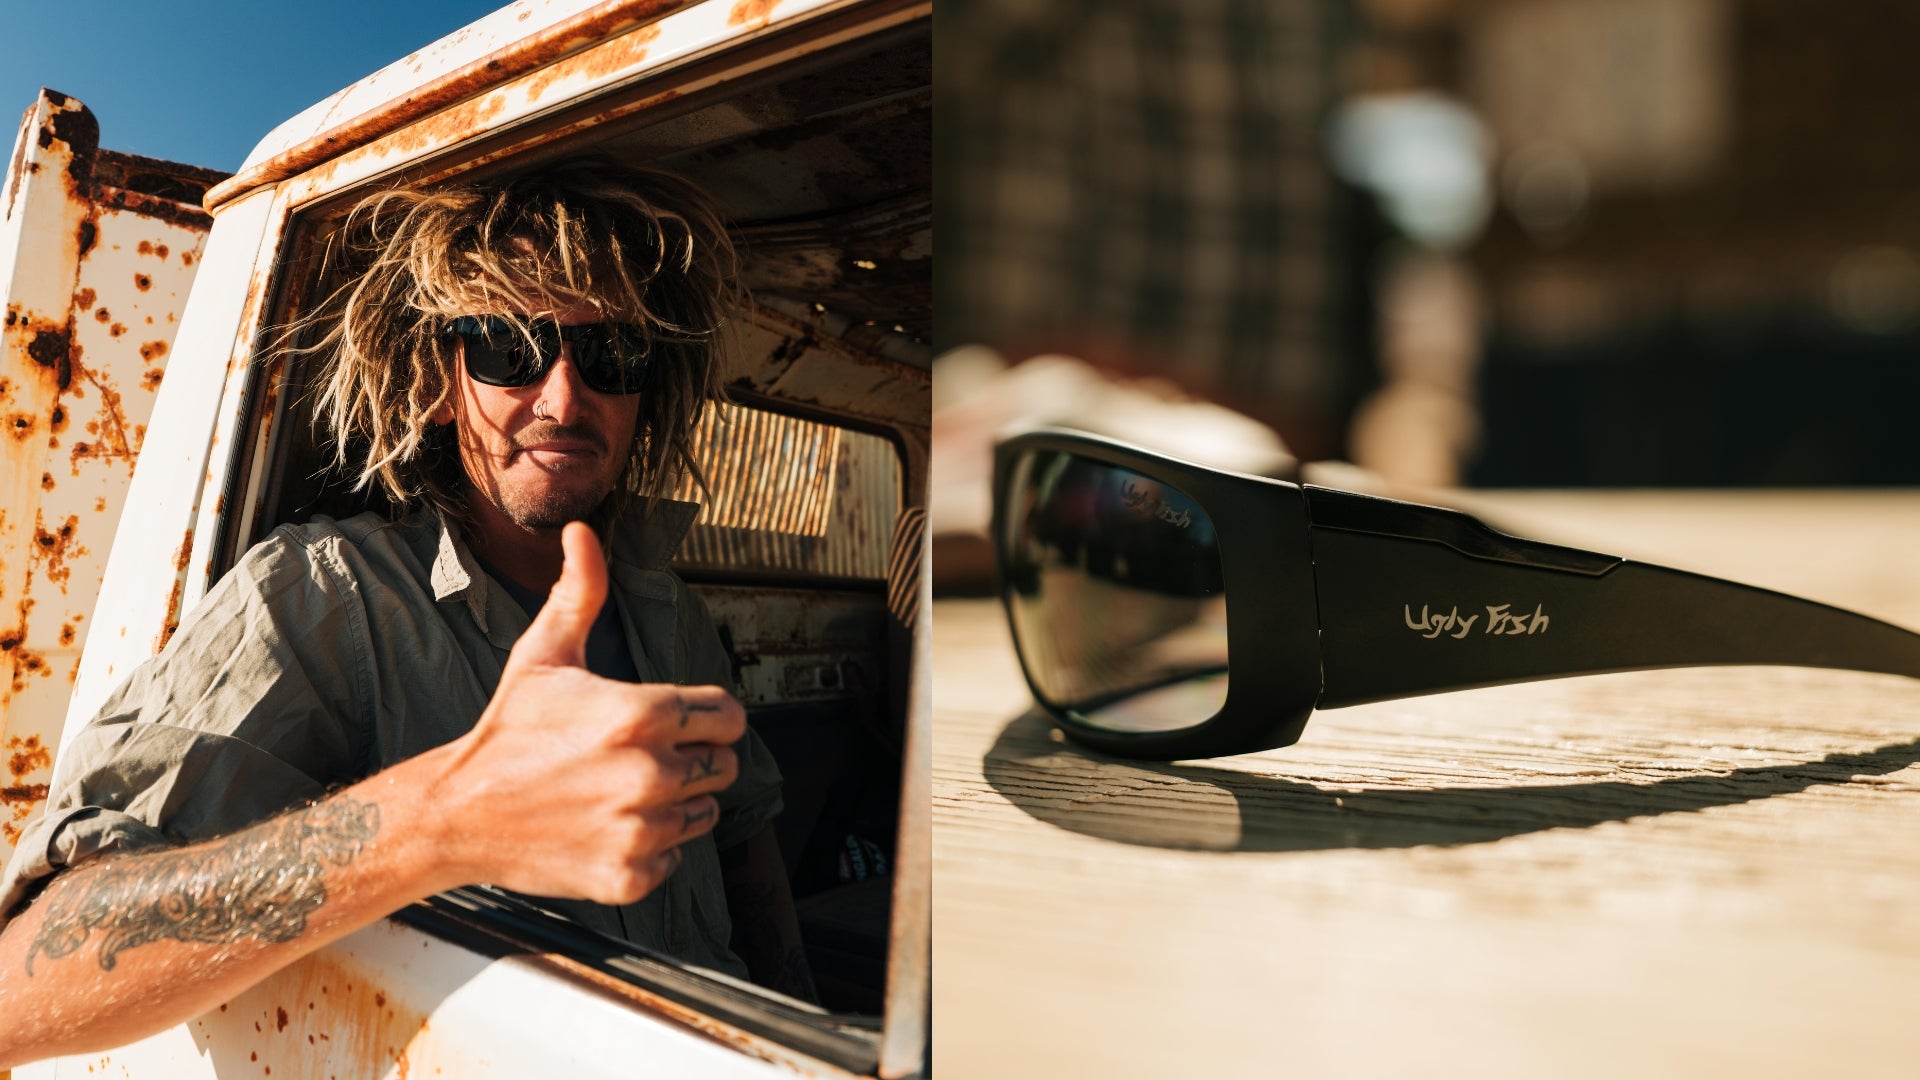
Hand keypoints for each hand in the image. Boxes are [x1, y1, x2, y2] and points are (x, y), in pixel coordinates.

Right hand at [426, 522, 743, 903]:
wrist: (457, 813)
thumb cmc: (508, 730)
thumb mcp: (543, 655)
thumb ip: (580, 593)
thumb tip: (582, 532)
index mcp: (643, 713)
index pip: (729, 716)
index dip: (707, 716)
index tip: (676, 721)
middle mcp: (650, 773)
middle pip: (724, 766)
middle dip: (695, 758)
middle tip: (642, 757)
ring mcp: (641, 829)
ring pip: (703, 813)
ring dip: (675, 803)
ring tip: (619, 790)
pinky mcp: (629, 875)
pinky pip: (675, 858)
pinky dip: (651, 847)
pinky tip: (607, 827)